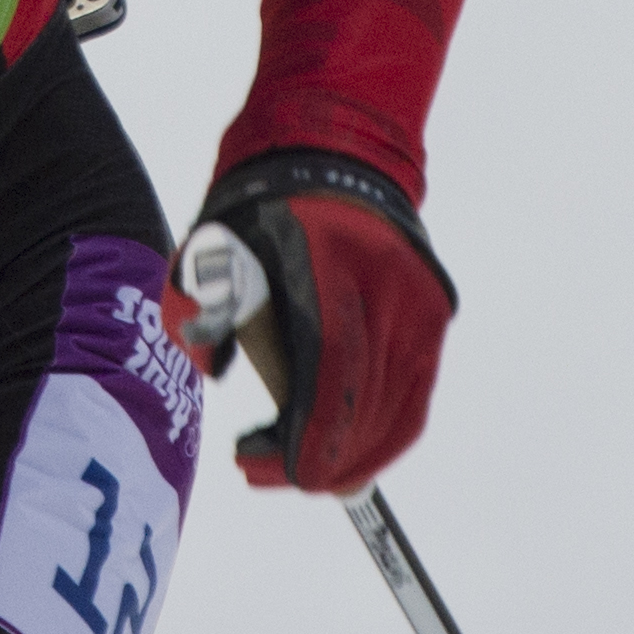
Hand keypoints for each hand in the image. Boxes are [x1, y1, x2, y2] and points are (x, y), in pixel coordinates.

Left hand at [163, 153, 455, 495]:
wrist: (327, 158)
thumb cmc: (252, 215)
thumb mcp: (207, 250)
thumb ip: (196, 311)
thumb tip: (214, 375)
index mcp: (324, 256)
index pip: (330, 365)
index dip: (306, 433)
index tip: (266, 468)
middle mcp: (385, 279)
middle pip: (364, 398)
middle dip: (319, 456)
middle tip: (270, 476)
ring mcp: (420, 298)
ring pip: (397, 408)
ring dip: (352, 455)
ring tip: (301, 473)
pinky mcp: (437, 312)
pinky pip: (414, 395)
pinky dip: (382, 434)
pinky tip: (346, 458)